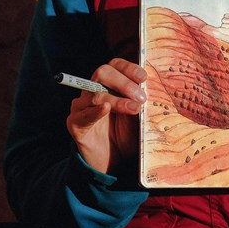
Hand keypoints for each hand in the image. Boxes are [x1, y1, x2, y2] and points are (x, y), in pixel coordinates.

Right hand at [66, 58, 146, 173]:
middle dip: (123, 82)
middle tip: (141, 97)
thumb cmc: (127, 133)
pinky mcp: (75, 124)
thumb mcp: (139, 114)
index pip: (114, 65)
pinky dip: (95, 111)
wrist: (113, 161)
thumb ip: (141, 100)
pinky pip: (83, 115)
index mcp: (108, 84)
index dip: (128, 68)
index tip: (143, 78)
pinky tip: (106, 109)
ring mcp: (82, 106)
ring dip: (117, 100)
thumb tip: (153, 88)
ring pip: (95, 94)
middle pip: (102, 73)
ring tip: (134, 108)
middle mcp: (92, 91)